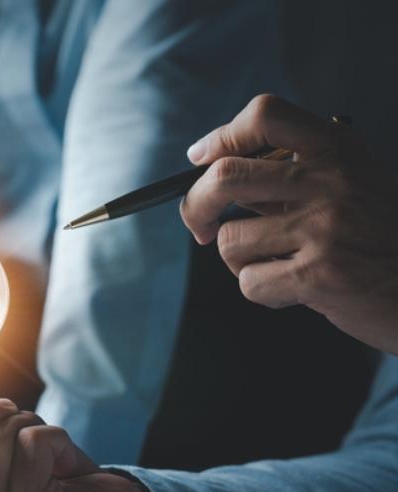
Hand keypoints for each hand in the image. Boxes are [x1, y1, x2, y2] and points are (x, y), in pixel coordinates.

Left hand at [181, 94, 397, 353]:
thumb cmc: (382, 238)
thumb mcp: (353, 184)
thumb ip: (295, 174)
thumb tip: (214, 176)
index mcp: (339, 149)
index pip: (265, 115)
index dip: (221, 136)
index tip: (200, 159)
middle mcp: (332, 180)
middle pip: (225, 176)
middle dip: (197, 206)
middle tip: (202, 226)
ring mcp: (326, 227)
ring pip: (231, 239)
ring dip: (239, 261)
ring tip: (276, 266)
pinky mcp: (321, 274)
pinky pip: (250, 282)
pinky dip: (262, 292)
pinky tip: (295, 292)